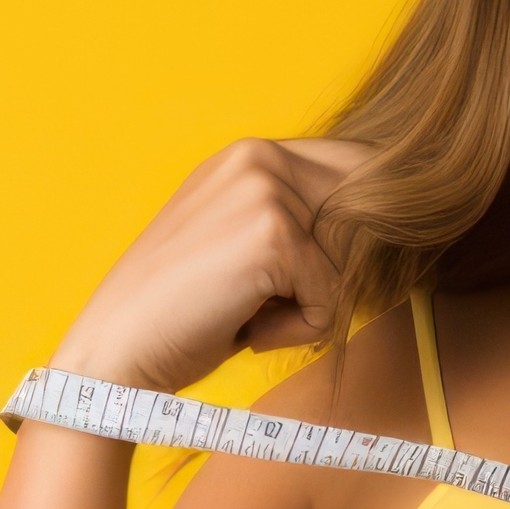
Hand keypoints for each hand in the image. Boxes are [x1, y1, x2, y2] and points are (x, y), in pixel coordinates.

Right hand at [49, 138, 372, 393]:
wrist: (117, 353)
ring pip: (352, 264)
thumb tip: (392, 227)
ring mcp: (266, 193)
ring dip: (311, 305)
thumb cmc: (184, 312)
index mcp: (251, 155)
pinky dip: (298, 329)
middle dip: (343, 270)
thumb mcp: (242, 247)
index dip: (370, 223)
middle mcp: (259, 158)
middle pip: (371, 214)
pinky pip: (333, 301)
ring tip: (248, 311)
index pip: (359, 170)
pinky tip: (244, 326)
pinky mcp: (274, 237)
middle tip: (276, 300)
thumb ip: (301, 225)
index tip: (361, 256)